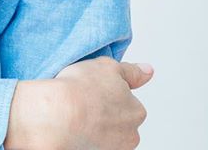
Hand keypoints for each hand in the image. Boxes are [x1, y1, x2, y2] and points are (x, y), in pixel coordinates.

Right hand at [4, 57, 152, 149]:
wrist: (59, 115)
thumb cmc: (81, 89)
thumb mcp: (108, 66)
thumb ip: (131, 71)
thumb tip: (148, 71)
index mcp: (137, 111)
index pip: (128, 102)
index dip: (109, 93)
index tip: (95, 89)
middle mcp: (131, 134)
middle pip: (120, 121)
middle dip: (106, 113)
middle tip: (86, 101)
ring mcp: (114, 148)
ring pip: (107, 135)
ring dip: (96, 126)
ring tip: (77, 114)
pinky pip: (94, 145)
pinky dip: (86, 138)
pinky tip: (74, 127)